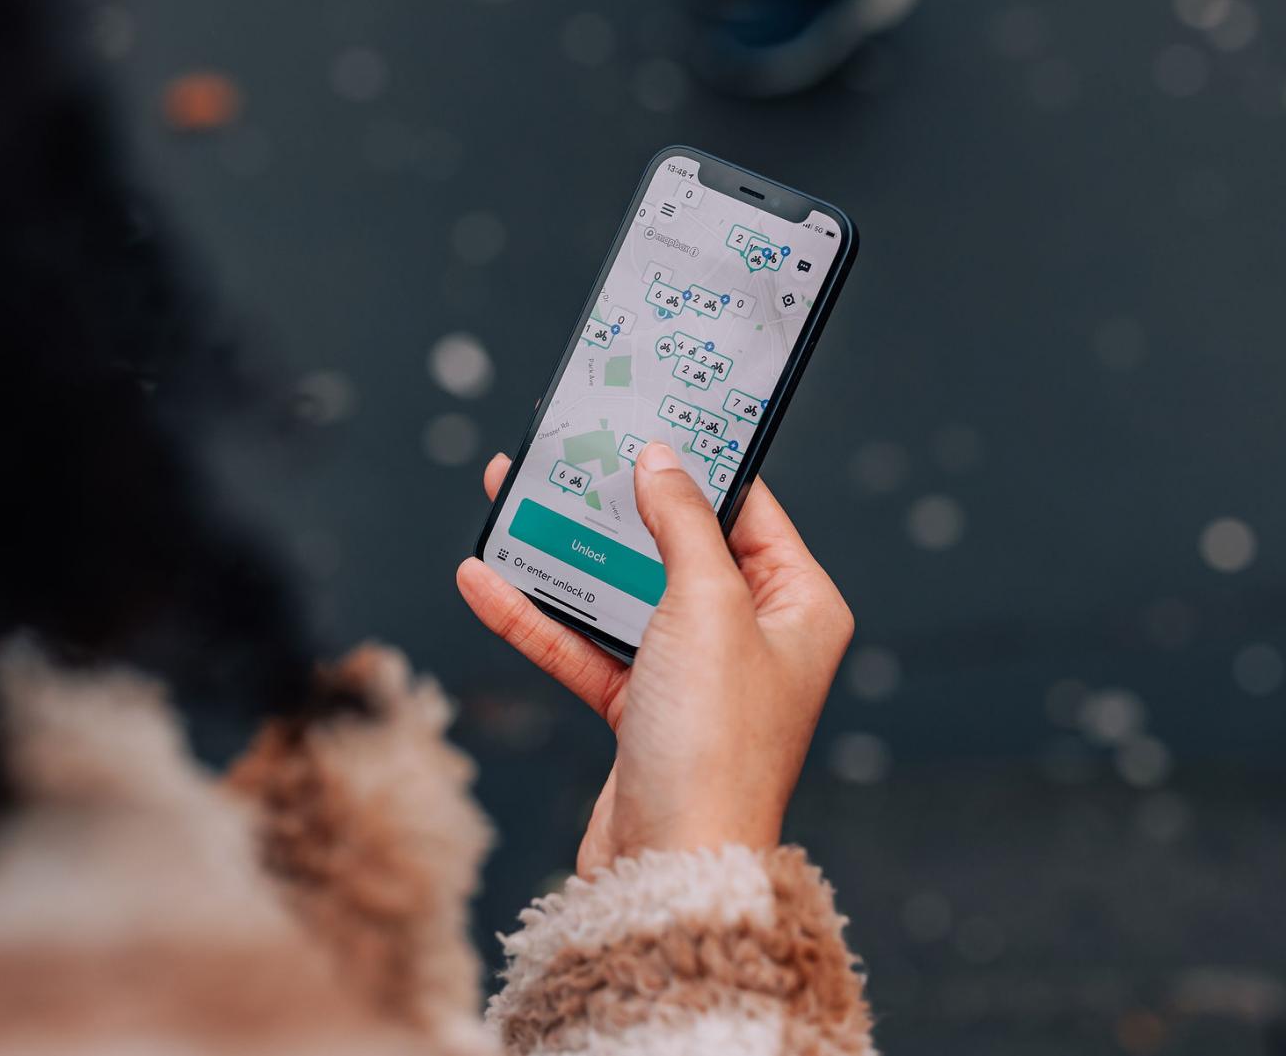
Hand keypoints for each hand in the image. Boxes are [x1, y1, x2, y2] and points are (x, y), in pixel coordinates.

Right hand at [456, 442, 853, 875]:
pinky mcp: (641, 712)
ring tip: (512, 502)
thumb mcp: (707, 605)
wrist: (671, 867)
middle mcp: (751, 637)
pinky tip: (486, 581)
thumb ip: (684, 522)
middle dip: (615, 504)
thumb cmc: (715, 743)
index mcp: (799, 606)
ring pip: (621, 593)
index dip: (698, 463)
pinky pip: (584, 647)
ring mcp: (693, 675)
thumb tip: (662, 461)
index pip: (749, 509)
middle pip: (675, 546)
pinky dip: (537, 617)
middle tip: (568, 455)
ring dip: (563, 555)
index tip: (650, 419)